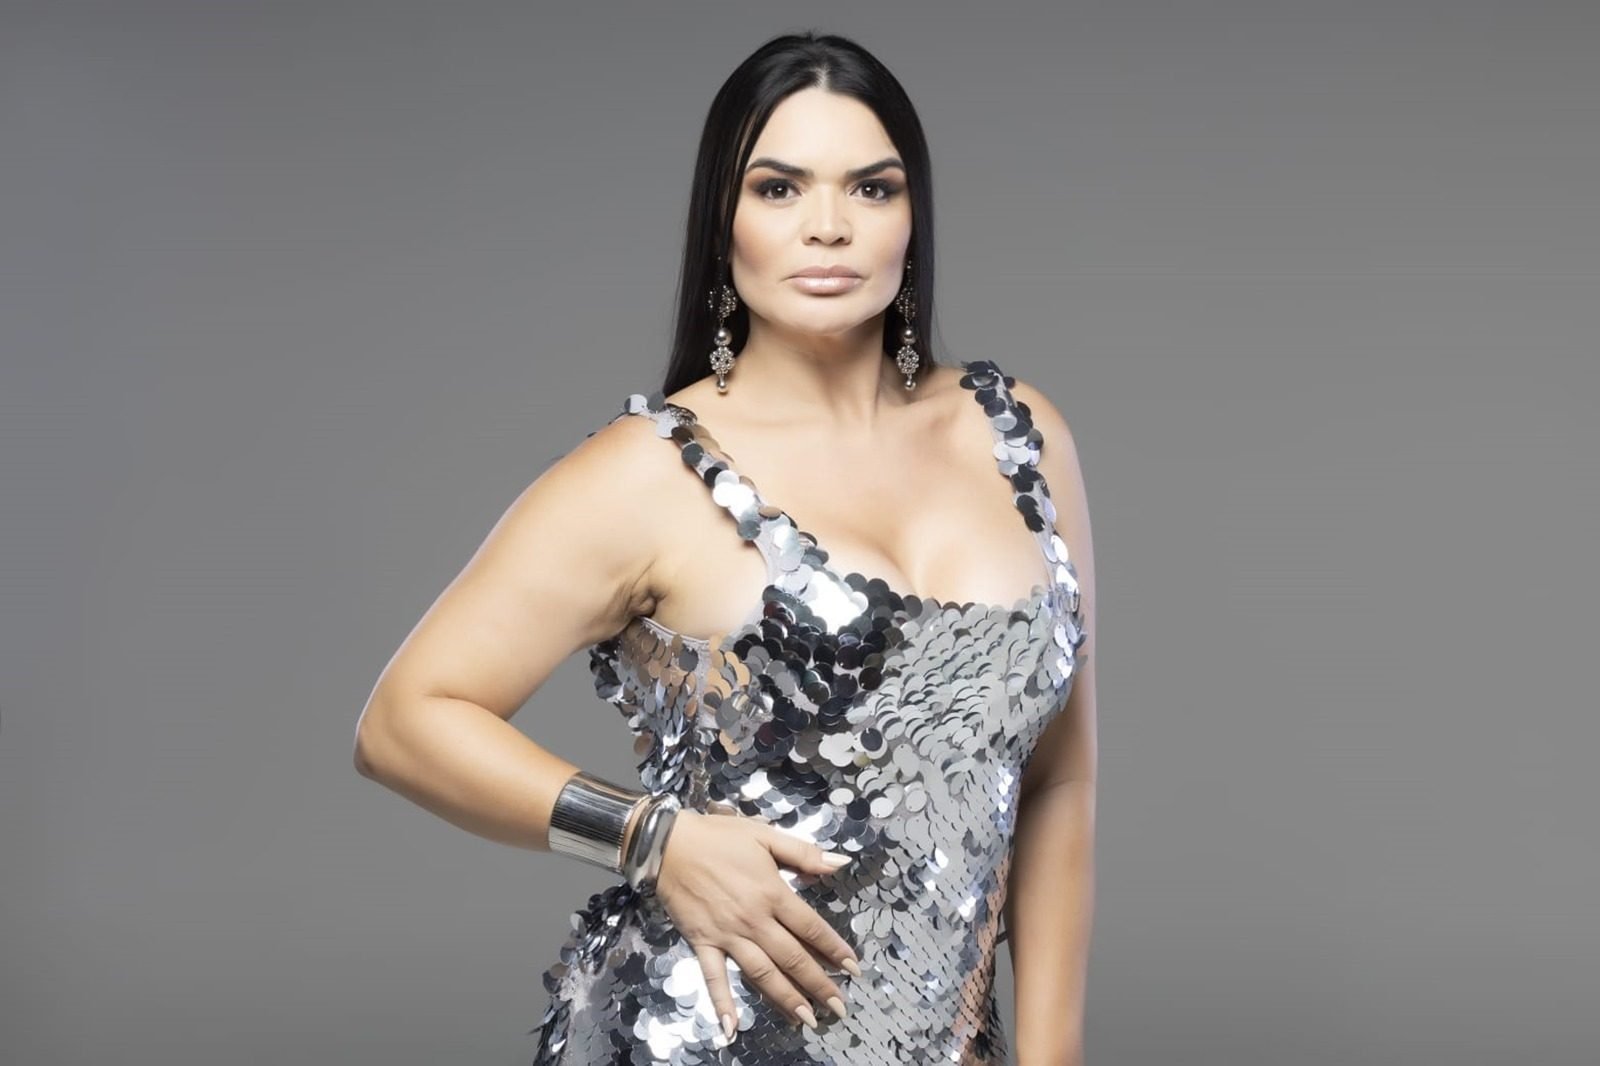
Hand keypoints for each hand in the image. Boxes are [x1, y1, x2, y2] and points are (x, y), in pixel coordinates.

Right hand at [653, 806, 859, 1035]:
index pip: (811, 928)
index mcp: (773, 894)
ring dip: (786, 999)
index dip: (834, 949)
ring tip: (807, 1021)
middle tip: (839, 1008)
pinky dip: (722, 1003)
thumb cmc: (718, 837)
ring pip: (762, 974)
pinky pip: (714, 978)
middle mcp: (754, 921)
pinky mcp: (703, 943)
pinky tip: (732, 1029)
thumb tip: (840, 863)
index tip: (854, 969)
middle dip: (819, 985)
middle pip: (792, 958)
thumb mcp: (765, 835)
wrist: (667, 844)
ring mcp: (728, 936)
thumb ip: (804, 853)